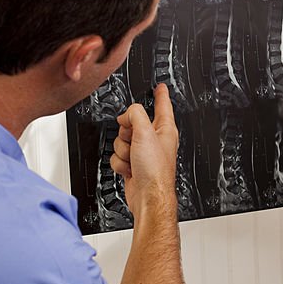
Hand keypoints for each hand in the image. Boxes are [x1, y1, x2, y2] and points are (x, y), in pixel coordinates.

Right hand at [111, 83, 178, 219]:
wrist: (149, 197)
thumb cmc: (155, 170)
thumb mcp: (145, 133)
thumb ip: (135, 115)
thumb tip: (126, 116)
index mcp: (164, 129)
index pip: (162, 105)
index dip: (160, 94)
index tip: (160, 86)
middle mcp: (155, 140)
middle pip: (132, 123)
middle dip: (127, 132)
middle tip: (133, 141)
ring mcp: (143, 153)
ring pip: (121, 140)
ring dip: (123, 151)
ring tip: (134, 160)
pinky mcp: (133, 165)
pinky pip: (118, 156)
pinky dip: (120, 163)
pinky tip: (130, 169)